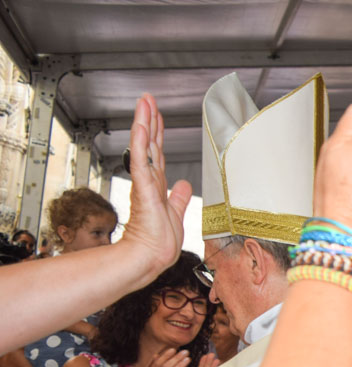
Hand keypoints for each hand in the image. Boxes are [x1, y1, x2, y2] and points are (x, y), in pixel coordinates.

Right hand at [118, 94, 191, 276]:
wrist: (150, 257)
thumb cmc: (160, 242)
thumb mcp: (176, 213)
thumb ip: (179, 197)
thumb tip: (185, 184)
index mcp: (157, 186)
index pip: (157, 154)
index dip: (157, 134)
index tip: (156, 116)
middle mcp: (150, 181)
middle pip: (150, 144)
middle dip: (149, 120)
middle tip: (148, 99)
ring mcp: (145, 183)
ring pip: (144, 146)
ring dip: (145, 122)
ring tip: (144, 102)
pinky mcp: (143, 188)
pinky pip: (141, 160)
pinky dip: (141, 142)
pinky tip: (140, 124)